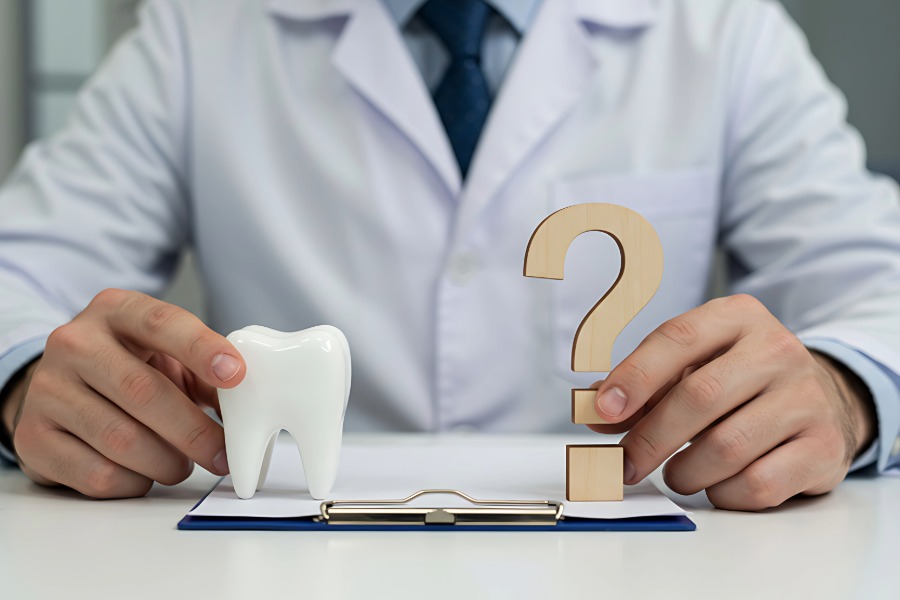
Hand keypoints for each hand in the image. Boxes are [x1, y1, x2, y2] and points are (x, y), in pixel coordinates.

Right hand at [1, 289, 245, 498]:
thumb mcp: (167, 357)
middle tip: (222, 454)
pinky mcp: (32, 438)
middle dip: (193, 430)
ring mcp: (48, 389)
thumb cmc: (129, 369)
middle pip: (143, 391)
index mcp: (115, 311)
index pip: (162, 321)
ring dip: (166, 462)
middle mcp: (74, 343)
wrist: (60, 390)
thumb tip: (251, 407)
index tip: (236, 374)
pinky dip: (134, 481)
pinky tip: (143, 473)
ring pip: (121, 439)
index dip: (202, 348)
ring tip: (181, 464)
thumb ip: (208, 374)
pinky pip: (97, 474)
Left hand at [589, 294, 876, 510]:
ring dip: (686, 472)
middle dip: (650, 438)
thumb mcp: (694, 366)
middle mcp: (777, 350)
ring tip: (678, 473)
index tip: (603, 410)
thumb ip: (643, 386)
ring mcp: (807, 398)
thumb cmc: (740, 381)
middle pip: (699, 397)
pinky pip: (758, 485)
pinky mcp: (824, 447)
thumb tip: (594, 410)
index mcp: (737, 318)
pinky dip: (724, 494)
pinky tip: (719, 484)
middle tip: (625, 464)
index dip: (635, 376)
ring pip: (726, 448)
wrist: (824, 399)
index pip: (678, 338)